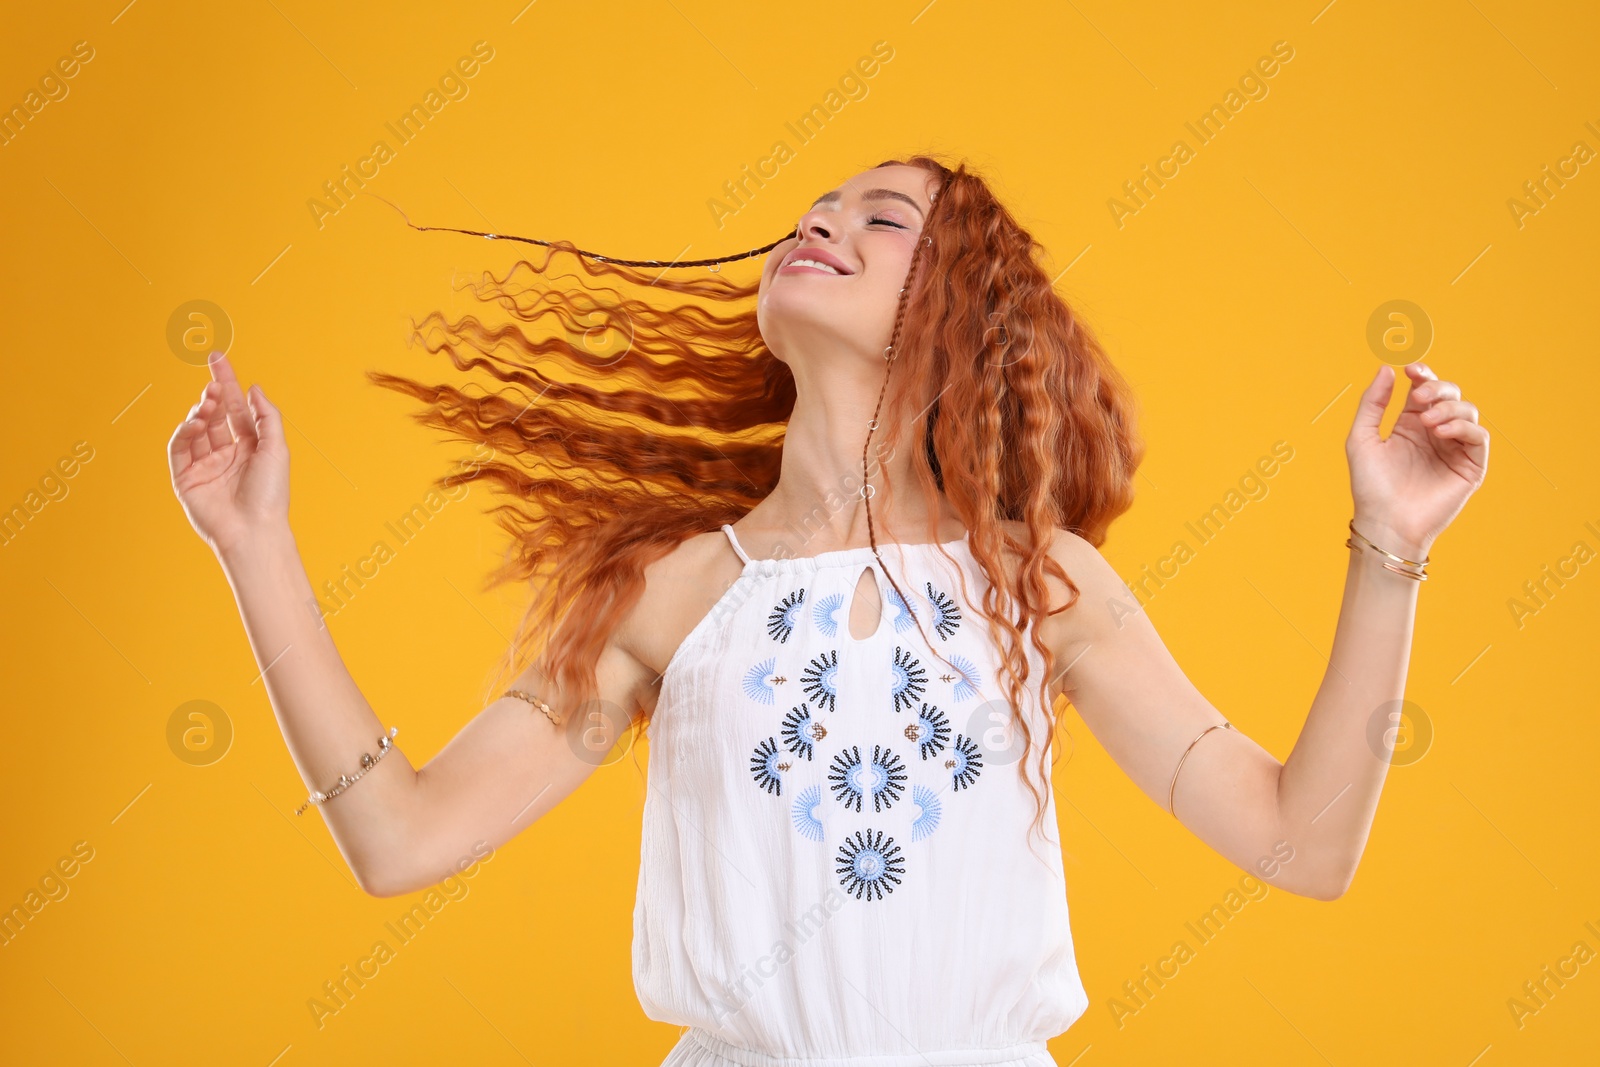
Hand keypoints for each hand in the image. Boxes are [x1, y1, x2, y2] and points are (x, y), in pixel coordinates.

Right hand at [167, 352, 289, 555]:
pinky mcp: (185, 477)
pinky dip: (185, 430)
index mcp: (249, 446)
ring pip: (197, 427)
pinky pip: (179, 447)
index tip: (217, 357)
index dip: (226, 381)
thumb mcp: (276, 448)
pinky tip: (196, 421)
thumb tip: (254, 387)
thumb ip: (266, 416)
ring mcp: (204, 464)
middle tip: (214, 383)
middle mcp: (226, 453)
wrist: (253, 530)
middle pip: (215, 414)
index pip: (234, 407)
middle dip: (213, 394)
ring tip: (209, 403)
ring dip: (201, 411)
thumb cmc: (270, 493)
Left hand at [1346, 362, 1488, 559]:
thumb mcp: (1362, 439)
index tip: (1411, 369)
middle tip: (1419, 398)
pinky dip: (1463, 427)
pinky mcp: (1471, 467)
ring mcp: (1455, 448)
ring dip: (1449, 408)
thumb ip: (1372, 404)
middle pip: (1450, 395)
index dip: (1423, 374)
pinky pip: (1478, 436)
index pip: (1425, 389)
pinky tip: (1441, 432)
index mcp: (1411, 425)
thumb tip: (1386, 369)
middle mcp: (1435, 433)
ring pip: (1467, 411)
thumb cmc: (1370, 486)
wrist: (1385, 523)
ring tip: (1428, 422)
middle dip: (1438, 389)